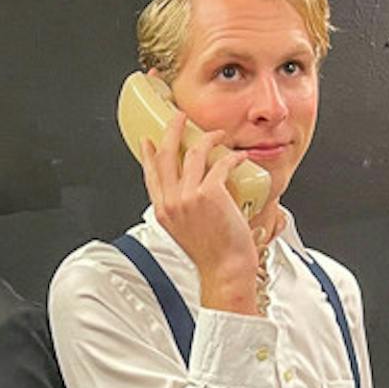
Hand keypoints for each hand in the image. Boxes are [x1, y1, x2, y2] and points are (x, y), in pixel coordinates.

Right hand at [140, 112, 259, 314]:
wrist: (225, 270)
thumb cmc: (212, 256)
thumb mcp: (186, 233)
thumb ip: (183, 212)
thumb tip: (193, 194)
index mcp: (163, 212)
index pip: (151, 175)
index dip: (149, 154)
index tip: (150, 140)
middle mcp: (172, 202)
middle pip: (166, 156)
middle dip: (172, 130)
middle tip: (179, 117)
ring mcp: (189, 197)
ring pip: (192, 154)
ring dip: (207, 138)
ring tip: (216, 134)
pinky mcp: (210, 194)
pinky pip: (220, 164)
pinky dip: (232, 157)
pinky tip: (239, 155)